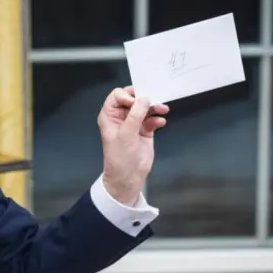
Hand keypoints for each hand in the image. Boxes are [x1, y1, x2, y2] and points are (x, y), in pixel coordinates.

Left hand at [97, 86, 168, 205]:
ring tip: (163, 109)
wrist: (128, 177)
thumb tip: (144, 98)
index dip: (128, 96)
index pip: (117, 95)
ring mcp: (133, 123)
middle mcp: (121, 117)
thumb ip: (135, 115)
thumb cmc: (120, 156)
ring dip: (154, 107)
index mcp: (109, 115)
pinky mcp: (144, 130)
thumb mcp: (126, 134)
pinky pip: (152, 119)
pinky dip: (157, 118)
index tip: (137, 104)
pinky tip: (161, 122)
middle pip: (133, 99)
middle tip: (155, 101)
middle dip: (144, 98)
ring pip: (144, 108)